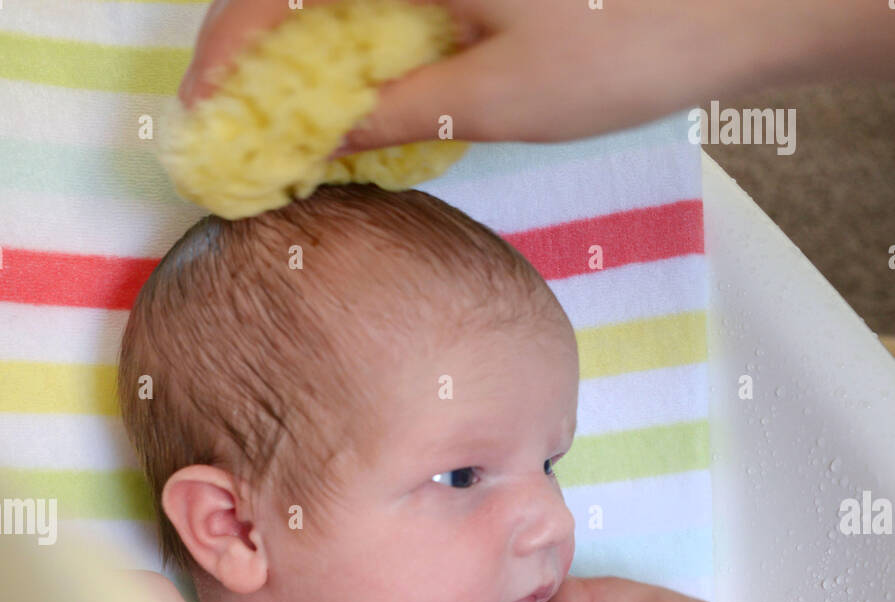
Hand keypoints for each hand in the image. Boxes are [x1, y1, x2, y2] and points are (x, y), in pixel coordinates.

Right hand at [177, 0, 853, 137]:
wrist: (744, 0)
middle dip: (256, 40)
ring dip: (306, 37)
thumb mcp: (499, 95)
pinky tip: (362, 82)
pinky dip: (362, 29)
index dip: (229, 46)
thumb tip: (321, 134)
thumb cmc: (632, 42)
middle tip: (240, 116)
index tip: (206, 108)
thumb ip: (396, 109)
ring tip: (287, 111)